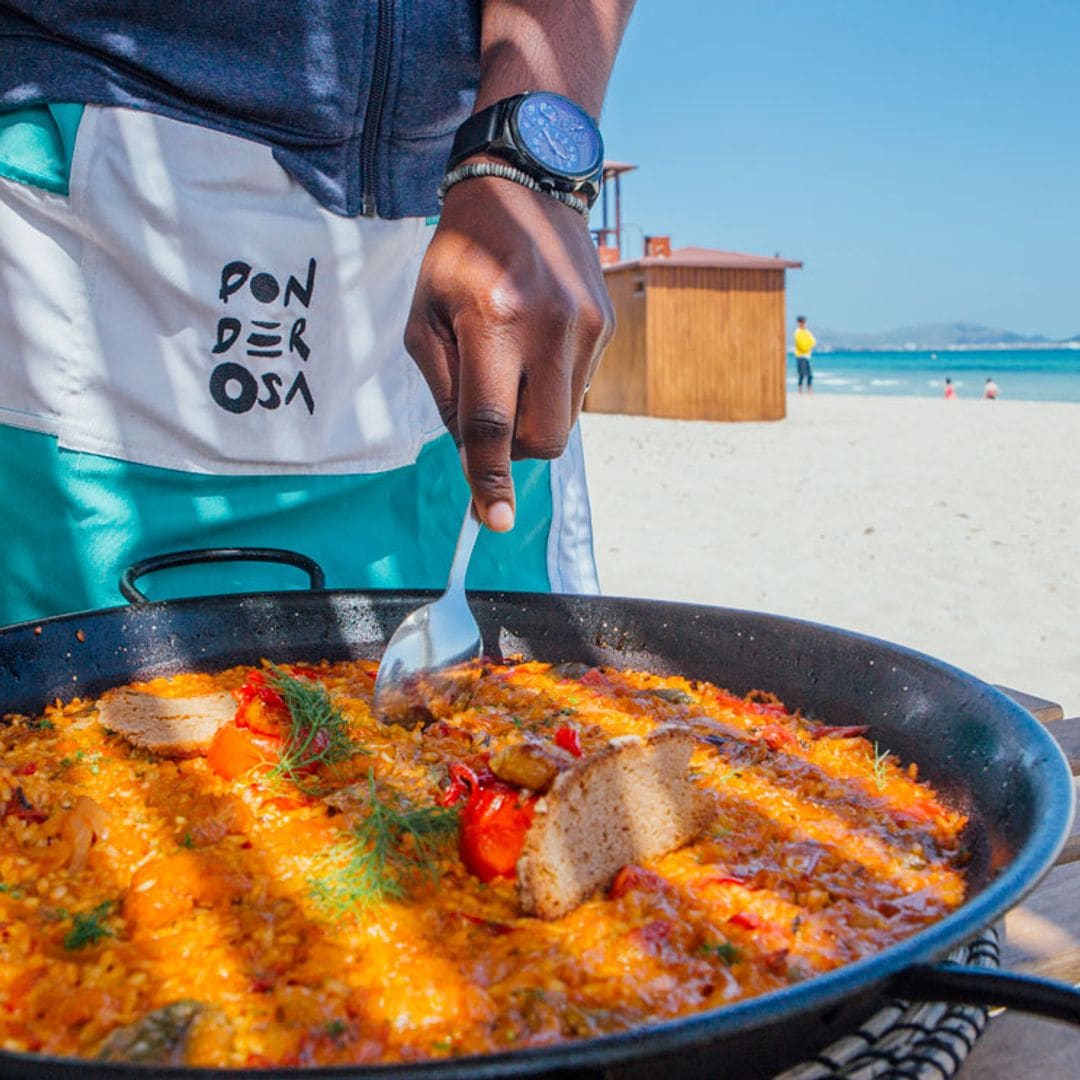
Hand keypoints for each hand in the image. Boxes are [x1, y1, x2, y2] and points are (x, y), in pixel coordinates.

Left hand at [404, 175, 613, 531]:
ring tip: (513, 358)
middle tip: (492, 415)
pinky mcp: (608, 324)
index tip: (493, 520)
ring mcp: (587, 326)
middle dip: (516, 449)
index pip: (491, 423)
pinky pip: (578, 387)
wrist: (524, 186)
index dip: (489, 477)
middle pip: (544, 438)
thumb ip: (444, 390)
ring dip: (534, 413)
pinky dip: (551, 384)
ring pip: (566, 418)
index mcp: (492, 320)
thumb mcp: (425, 317)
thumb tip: (472, 453)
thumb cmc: (460, 255)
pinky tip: (536, 339)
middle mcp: (549, 326)